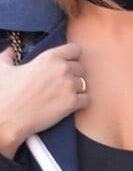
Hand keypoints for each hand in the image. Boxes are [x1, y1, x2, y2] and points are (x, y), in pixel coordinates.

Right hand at [0, 44, 88, 158]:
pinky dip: (81, 103)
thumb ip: (7, 58)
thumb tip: (8, 51)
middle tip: (62, 84)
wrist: (5, 120)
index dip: (72, 57)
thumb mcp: (2, 70)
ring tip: (64, 95)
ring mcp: (68, 85)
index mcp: (50, 57)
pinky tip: (71, 106)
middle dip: (73, 75)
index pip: (75, 50)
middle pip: (81, 67)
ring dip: (77, 89)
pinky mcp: (71, 103)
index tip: (67, 64)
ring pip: (84, 83)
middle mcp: (63, 68)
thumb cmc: (4, 94)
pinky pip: (86, 99)